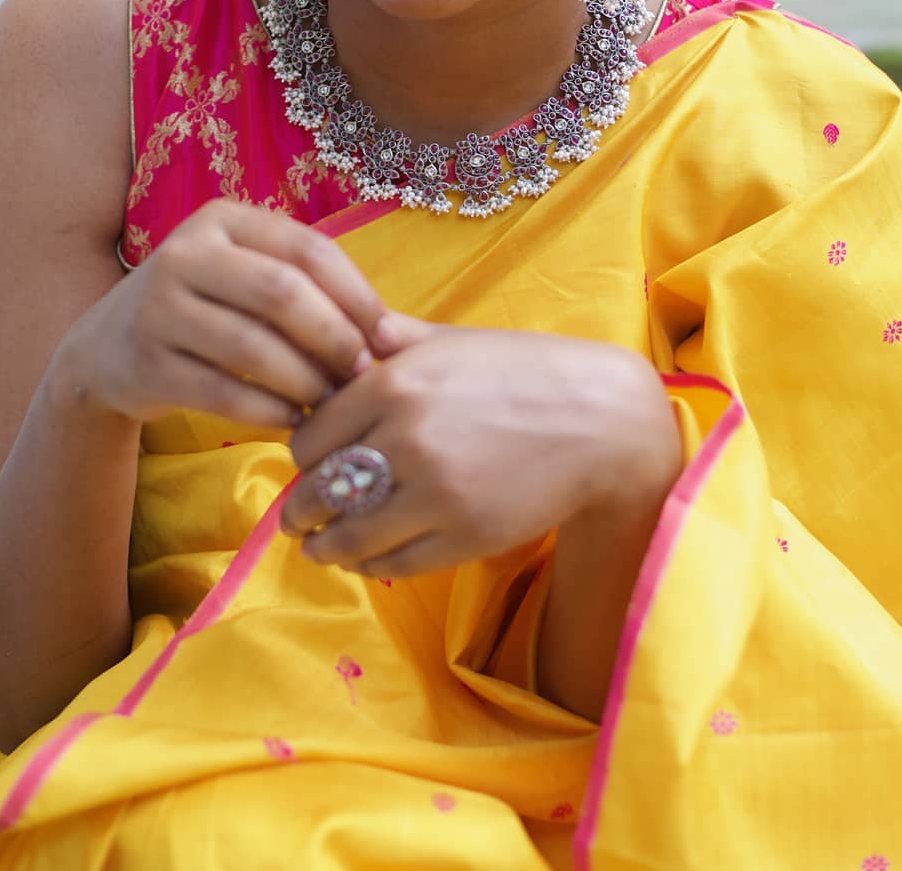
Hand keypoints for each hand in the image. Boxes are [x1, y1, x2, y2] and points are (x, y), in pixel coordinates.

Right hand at [52, 199, 386, 430]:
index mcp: (224, 219)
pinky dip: (268, 412)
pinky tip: (293, 422)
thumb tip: (392, 335)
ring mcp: (158, 307)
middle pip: (282, 293)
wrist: (106, 349)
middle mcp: (185, 252)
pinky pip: (222, 392)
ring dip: (304, 381)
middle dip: (333, 338)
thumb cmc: (208, 311)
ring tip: (330, 402)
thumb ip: (309, 290)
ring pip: (252, 347)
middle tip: (359, 374)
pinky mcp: (145, 363)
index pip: (308, 248)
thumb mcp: (247, 277)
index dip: (357, 294)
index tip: (387, 337)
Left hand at [281, 317, 679, 578]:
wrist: (602, 420)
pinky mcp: (464, 536)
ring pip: (349, 535)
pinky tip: (363, 559)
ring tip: (319, 547)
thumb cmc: (525, 371)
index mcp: (395, 383)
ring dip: (324, 546)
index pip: (310, 438)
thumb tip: (343, 335)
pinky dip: (368, 565)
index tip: (308, 464)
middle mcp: (406, 438)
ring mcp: (434, 492)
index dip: (303, 455)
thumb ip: (392, 339)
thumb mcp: (453, 341)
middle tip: (299, 516)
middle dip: (302, 508)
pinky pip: (392, 563)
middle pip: (319, 489)